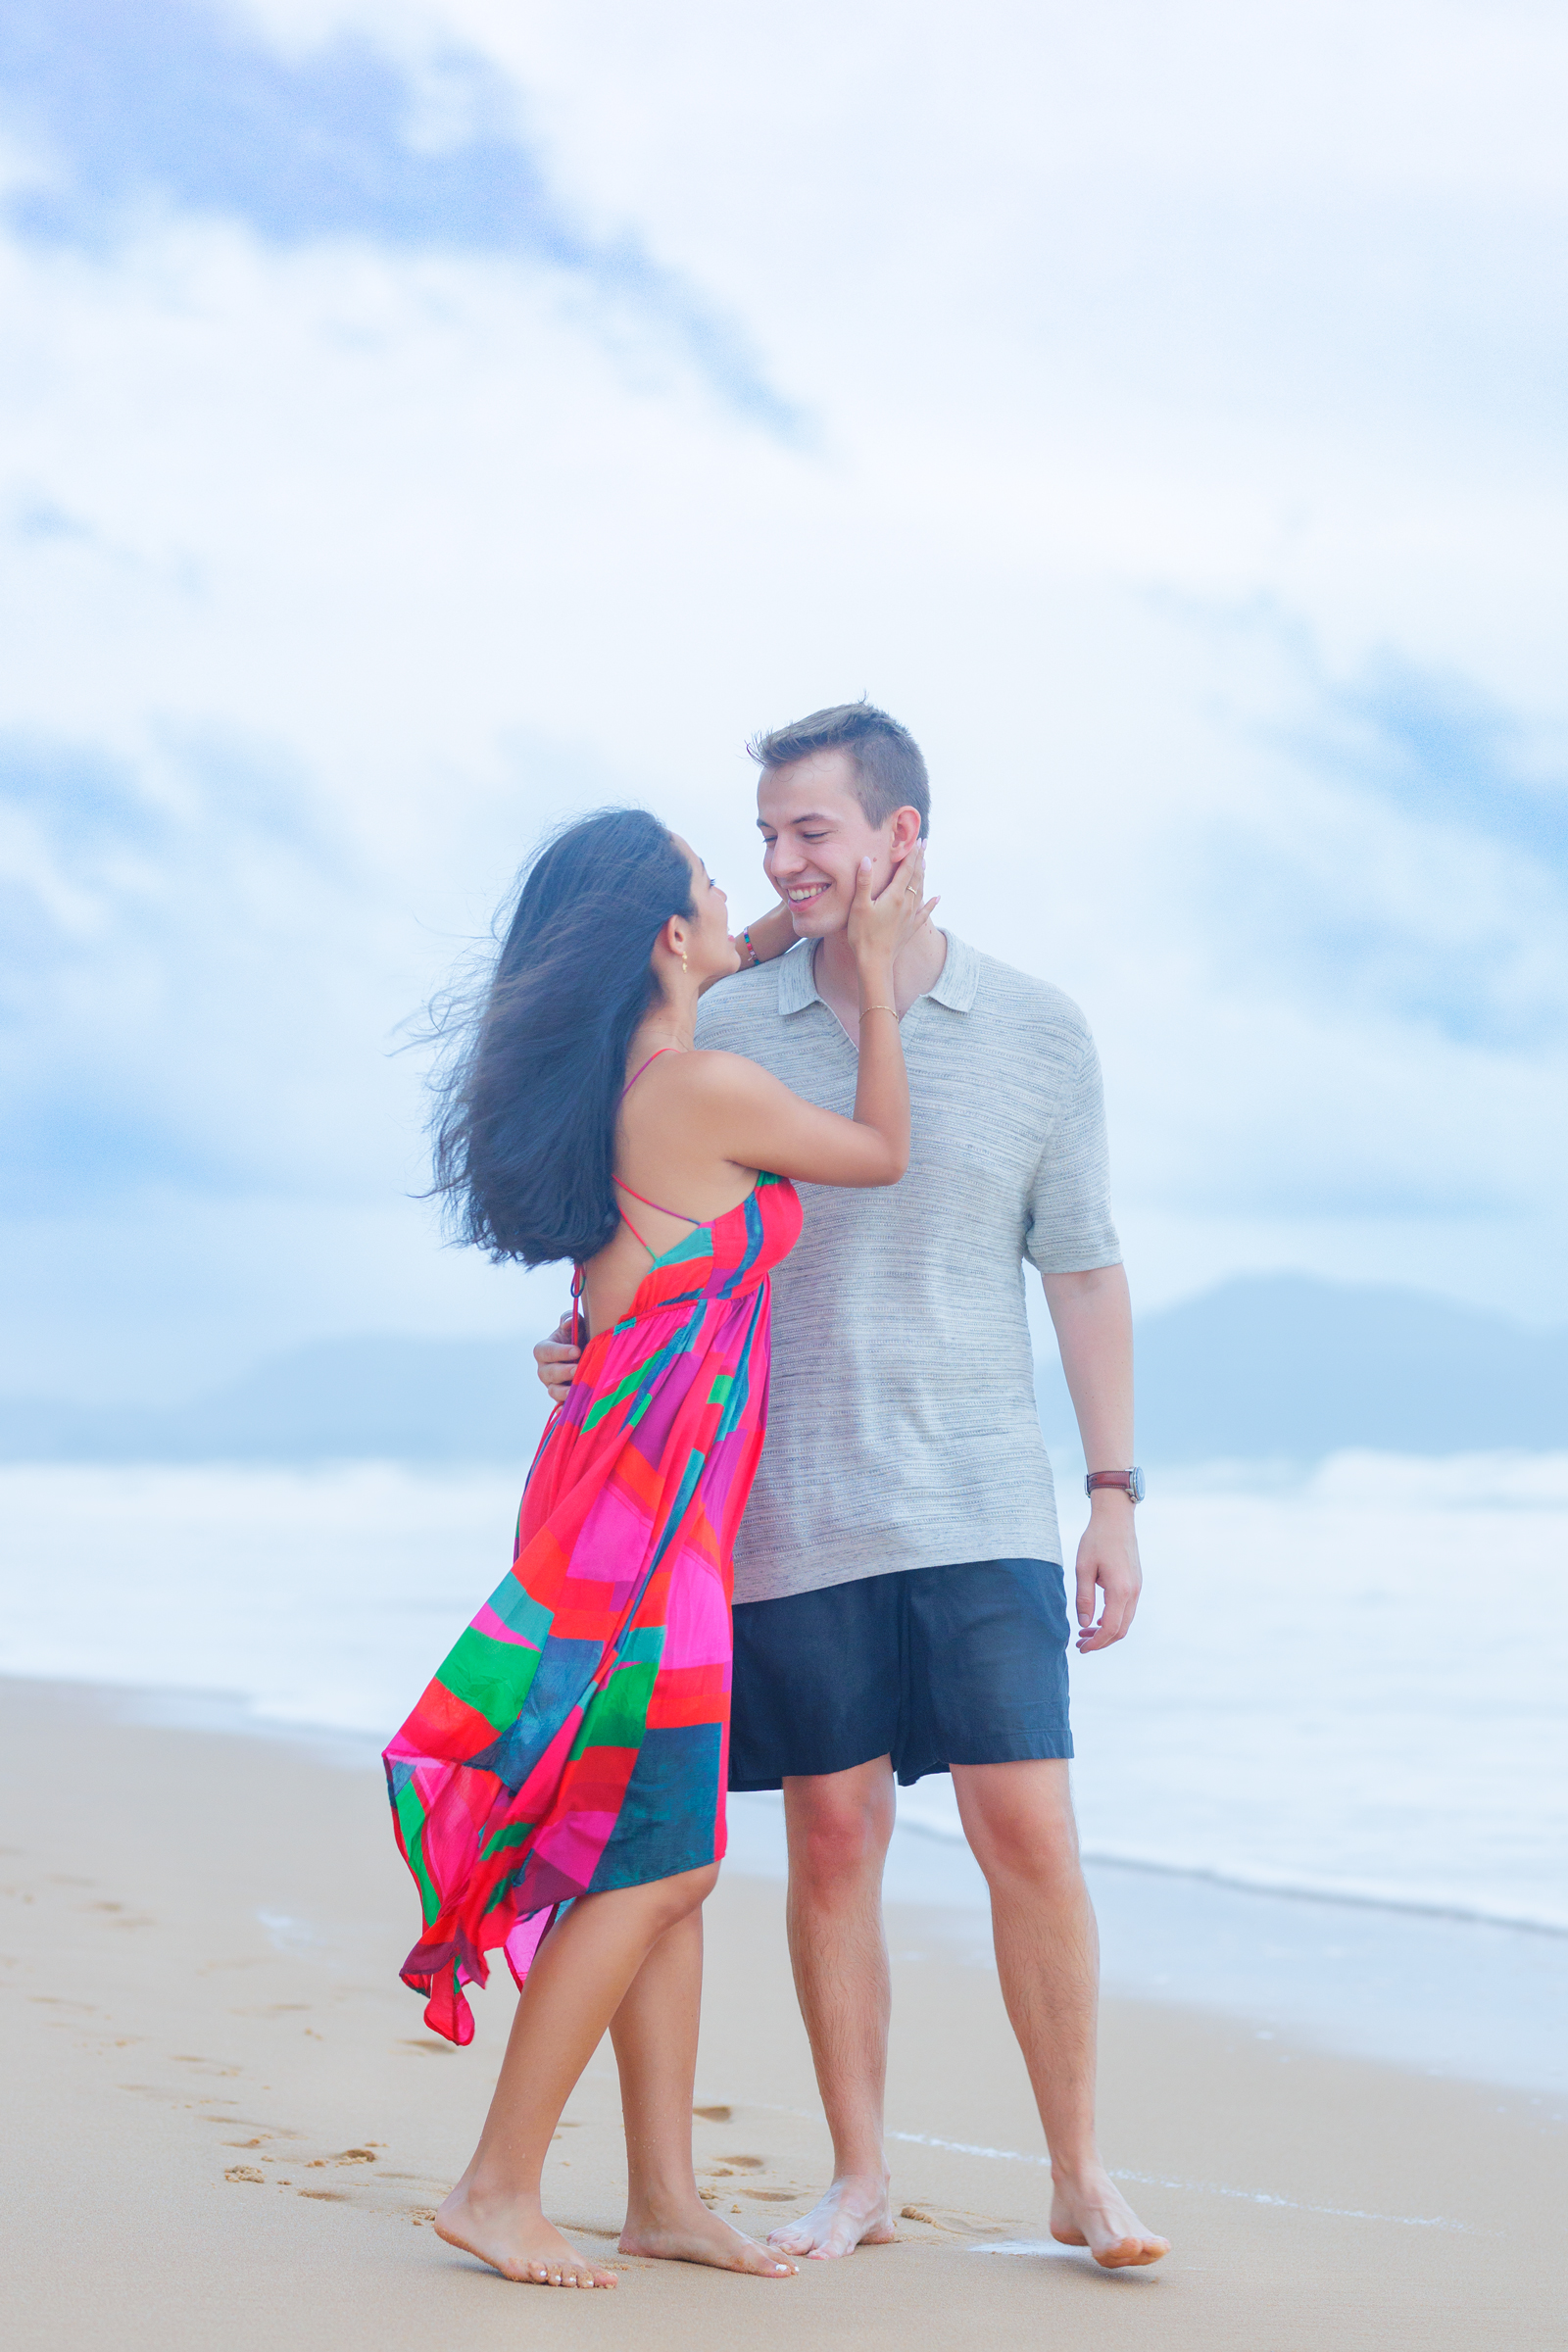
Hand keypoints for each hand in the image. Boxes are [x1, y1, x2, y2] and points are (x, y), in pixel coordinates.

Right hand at [534, 1314, 580, 1406]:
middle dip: (563, 1371)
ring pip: (553, 1391)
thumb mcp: (576, 1324)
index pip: (545, 1351)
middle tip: (578, 1368)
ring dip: (564, 1391)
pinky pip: (562, 1406)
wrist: (590, 1354)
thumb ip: (570, 1319)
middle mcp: (545, 1370)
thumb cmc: (580, 1336)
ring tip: (578, 1389)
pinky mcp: (562, 1399)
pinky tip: (578, 1409)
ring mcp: (552, 1386)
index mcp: (544, 1350)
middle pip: (547, 1373)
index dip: (559, 1351)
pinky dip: (567, 1408)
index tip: (576, 1350)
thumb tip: (567, 1323)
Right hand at [846, 843, 938, 968]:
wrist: (874, 962)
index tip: (917, 840)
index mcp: (895, 896)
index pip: (906, 869)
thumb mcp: (859, 906)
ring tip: (925, 863)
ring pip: (921, 890)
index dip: (912, 853)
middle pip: (916, 877)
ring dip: (923, 875)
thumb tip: (867, 860)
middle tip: (924, 844)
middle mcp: (906, 904)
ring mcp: (910, 916)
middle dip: (920, 859)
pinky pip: (925, 912)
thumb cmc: (863, 934)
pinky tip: (937, 897)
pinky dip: (932, 903)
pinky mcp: (911, 928)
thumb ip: (864, 882)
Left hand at [1074, 1501, 1141, 1652]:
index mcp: (1120, 1590)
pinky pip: (1127, 1610)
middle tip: (1080, 1644)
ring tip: (1085, 1632)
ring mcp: (1137, 1588)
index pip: (1110, 1628)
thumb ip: (1084, 1598)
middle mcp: (1133, 1592)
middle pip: (1121, 1630)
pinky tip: (1097, 1618)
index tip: (1081, 1648)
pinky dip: (1113, 1620)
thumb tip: (1084, 1624)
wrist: (1116, 1518)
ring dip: (1107, 1631)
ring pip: (1125, 1621)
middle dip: (1101, 1641)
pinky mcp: (1136, 1583)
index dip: (1096, 1643)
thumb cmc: (1096, 1540)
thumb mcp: (1083, 1568)